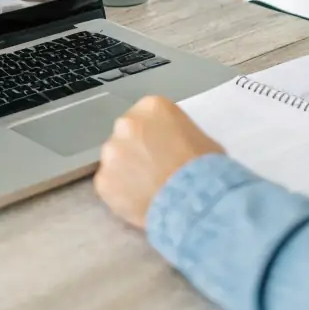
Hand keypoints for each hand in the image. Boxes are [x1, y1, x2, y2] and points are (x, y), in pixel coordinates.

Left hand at [94, 96, 223, 229]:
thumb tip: (174, 147)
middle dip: (136, 150)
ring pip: (115, 160)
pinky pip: (109, 185)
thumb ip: (178, 135)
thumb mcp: (200, 138)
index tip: (163, 150)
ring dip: (126, 171)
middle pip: (127, 134)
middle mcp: (126, 124)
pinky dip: (120, 193)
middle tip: (153, 169)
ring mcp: (111, 152)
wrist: (194, 201)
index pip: (147, 116)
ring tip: (146, 189)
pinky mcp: (103, 180)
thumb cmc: (206, 169)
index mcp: (152, 107)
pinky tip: (138, 202)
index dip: (155, 135)